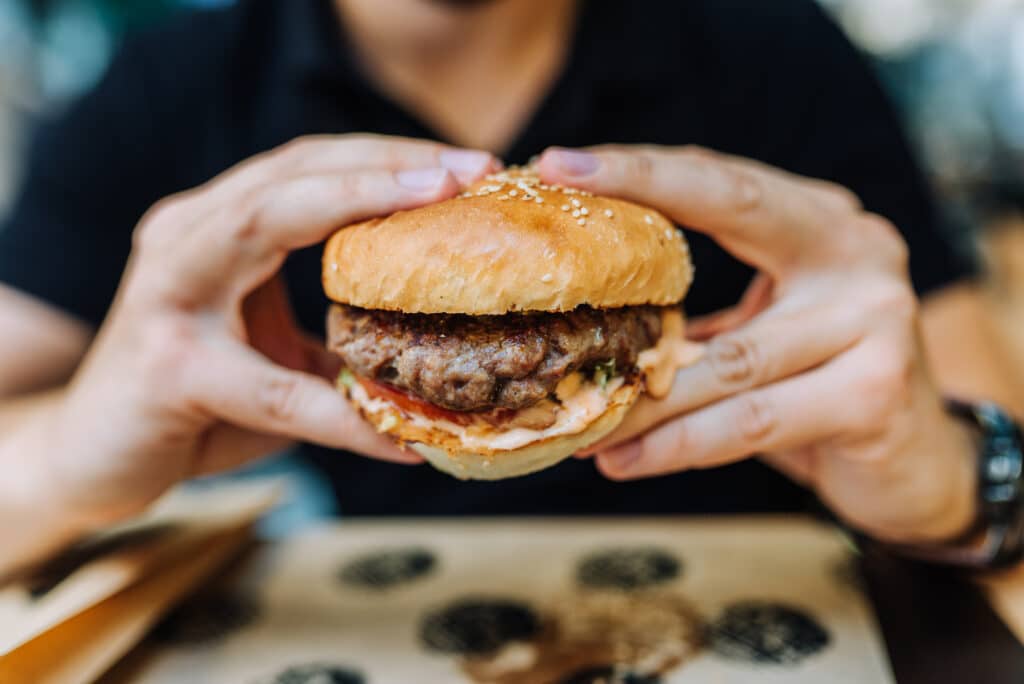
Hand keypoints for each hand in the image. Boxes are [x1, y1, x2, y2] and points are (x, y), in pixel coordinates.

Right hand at [42, 135, 497, 526]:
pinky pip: (272, 384)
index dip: (387, 157)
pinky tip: (394, 434)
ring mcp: (168, 292)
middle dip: (387, 159)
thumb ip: (333, 333)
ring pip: (267, 218)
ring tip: (438, 198)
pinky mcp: (167, 368)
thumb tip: (437, 345)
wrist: (95, 459)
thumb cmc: (194, 403)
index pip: (308, 169)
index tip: (467, 163)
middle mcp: (187, 238)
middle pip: (294, 169)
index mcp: (216, 228)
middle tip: (469, 166)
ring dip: (362, 200)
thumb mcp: (272, 353)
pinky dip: (337, 410)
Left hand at [539, 145, 976, 542]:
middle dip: (630, 229)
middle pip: (731, 218)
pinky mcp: (874, 392)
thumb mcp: (763, 331)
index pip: (722, 181)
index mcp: (821, 222)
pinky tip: (625, 460)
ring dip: (640, 394)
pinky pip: (750, 420)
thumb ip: (699, 313)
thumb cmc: (819, 386)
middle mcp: (857, 251)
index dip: (641, 169)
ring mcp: (876, 318)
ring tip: (576, 419)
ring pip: (727, 355)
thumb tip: (584, 317)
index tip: (561, 165)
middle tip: (541, 267)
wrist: (919, 459)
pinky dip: (679, 445)